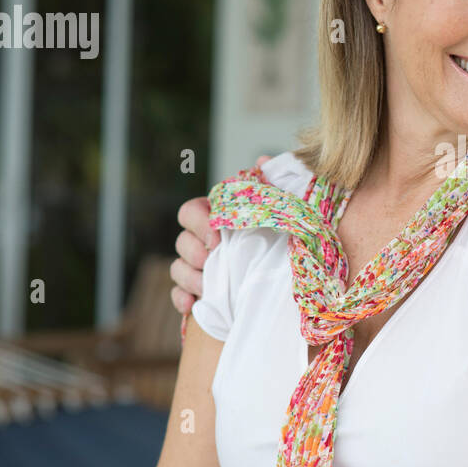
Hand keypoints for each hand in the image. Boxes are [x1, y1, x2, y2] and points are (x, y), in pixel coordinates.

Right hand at [170, 154, 273, 314]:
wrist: (289, 272)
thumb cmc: (279, 235)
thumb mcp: (280, 209)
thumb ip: (271, 185)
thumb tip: (263, 161)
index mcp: (216, 217)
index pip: (191, 211)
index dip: (198, 223)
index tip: (217, 237)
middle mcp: (202, 240)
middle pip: (182, 241)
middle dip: (194, 251)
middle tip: (212, 260)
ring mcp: (197, 267)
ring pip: (178, 268)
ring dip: (190, 277)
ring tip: (208, 287)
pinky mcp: (197, 293)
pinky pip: (178, 295)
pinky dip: (181, 299)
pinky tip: (192, 305)